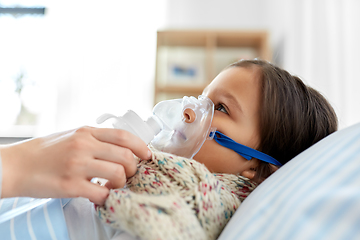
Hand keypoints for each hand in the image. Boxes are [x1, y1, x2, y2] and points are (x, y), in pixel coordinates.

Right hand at [0, 126, 150, 204]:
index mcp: (86, 132)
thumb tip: (120, 148)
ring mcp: (77, 165)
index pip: (123, 136)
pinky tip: (101, 196)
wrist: (16, 165)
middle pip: (126, 156)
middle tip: (127, 176)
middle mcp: (84, 145)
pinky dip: (107, 198)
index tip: (147, 155)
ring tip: (113, 186)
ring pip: (118, 174)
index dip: (140, 146)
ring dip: (121, 184)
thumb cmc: (45, 151)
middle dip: (133, 169)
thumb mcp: (72, 136)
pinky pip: (101, 193)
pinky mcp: (70, 185)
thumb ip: (95, 139)